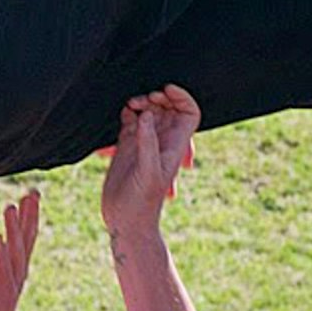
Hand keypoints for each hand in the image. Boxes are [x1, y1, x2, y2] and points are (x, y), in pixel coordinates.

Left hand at [0, 189, 40, 310]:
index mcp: (8, 266)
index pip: (20, 235)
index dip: (26, 215)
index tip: (30, 193)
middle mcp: (14, 274)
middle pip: (26, 240)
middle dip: (30, 216)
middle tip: (33, 193)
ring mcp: (10, 286)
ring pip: (17, 252)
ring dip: (15, 229)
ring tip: (12, 207)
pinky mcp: (2, 298)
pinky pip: (4, 273)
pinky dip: (1, 255)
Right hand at [99, 85, 199, 240]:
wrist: (125, 221)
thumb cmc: (142, 202)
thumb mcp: (148, 172)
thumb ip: (147, 143)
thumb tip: (146, 114)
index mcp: (174, 145)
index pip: (189, 113)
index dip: (182, 98)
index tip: (165, 90)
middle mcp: (161, 140)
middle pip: (168, 108)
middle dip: (158, 98)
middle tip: (143, 100)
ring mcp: (144, 141)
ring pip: (149, 111)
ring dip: (141, 103)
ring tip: (130, 105)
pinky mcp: (126, 145)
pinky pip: (130, 120)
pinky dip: (127, 112)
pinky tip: (122, 113)